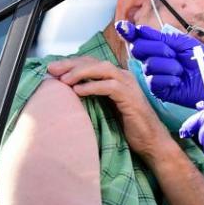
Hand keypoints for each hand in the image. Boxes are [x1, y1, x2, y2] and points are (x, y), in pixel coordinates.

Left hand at [47, 56, 173, 161]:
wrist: (152, 142)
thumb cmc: (128, 127)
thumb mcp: (107, 108)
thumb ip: (93, 96)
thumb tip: (68, 92)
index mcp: (116, 77)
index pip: (91, 63)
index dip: (71, 63)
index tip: (52, 69)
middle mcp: (123, 76)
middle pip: (94, 62)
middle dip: (71, 64)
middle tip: (52, 69)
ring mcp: (128, 85)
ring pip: (102, 69)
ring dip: (80, 72)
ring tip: (63, 80)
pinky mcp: (130, 97)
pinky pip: (109, 86)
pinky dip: (92, 86)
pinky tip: (78, 91)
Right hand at [116, 21, 203, 106]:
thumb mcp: (184, 44)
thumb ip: (162, 38)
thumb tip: (140, 28)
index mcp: (161, 47)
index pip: (140, 38)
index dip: (130, 32)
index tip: (123, 26)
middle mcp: (155, 60)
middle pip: (138, 49)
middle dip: (157, 48)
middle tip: (173, 53)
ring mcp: (155, 75)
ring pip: (149, 65)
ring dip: (168, 66)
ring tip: (181, 71)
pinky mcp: (159, 90)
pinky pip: (154, 81)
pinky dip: (169, 79)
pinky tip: (178, 81)